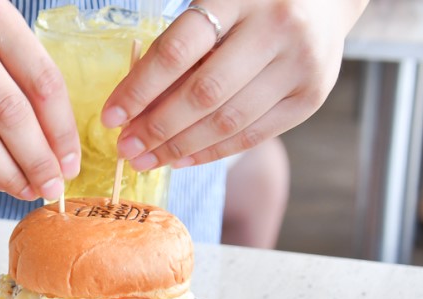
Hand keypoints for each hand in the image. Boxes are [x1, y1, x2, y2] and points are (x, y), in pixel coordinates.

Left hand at [102, 0, 368, 169]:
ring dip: (179, 148)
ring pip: (228, 121)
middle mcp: (276, 28)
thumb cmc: (251, 1)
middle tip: (125, 149)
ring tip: (146, 159)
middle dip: (156, 128)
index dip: (139, 88)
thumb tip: (133, 104)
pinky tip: (181, 159)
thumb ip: (178, 45)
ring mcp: (300, 64)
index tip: (111, 117)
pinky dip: (211, 152)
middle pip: (204, 93)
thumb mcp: (214, 3)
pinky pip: (252, 135)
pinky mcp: (311, 96)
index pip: (178, 50)